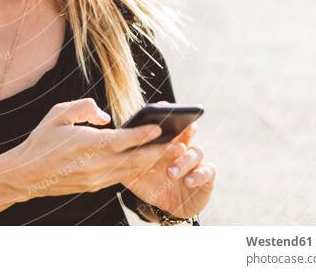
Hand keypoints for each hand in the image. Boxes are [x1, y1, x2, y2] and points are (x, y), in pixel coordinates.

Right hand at [12, 98, 165, 200]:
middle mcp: (96, 164)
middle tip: (179, 143)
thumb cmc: (41, 142)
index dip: (144, 133)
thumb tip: (105, 115)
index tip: (161, 127)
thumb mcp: (58, 114)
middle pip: (135, 159)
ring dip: (151, 162)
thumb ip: (84, 108)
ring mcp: (97, 178)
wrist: (26, 175)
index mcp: (88, 144)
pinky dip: (137, 170)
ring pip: (131, 170)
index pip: (124, 139)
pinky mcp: (95, 186)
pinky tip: (146, 163)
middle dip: (158, 151)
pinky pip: (121, 177)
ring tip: (169, 153)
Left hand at [122, 102, 216, 218]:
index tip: (161, 106)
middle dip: (184, 128)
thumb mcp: (134, 173)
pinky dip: (198, 175)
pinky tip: (188, 181)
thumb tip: (107, 144)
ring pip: (196, 151)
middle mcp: (182, 148)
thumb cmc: (150, 184)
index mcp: (165, 143)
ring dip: (184, 161)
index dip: (166, 114)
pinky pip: (207, 171)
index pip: (168, 124)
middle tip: (181, 127)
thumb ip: (125, 158)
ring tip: (171, 172)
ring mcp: (195, 161)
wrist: (168, 208)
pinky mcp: (206, 177)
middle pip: (186, 132)